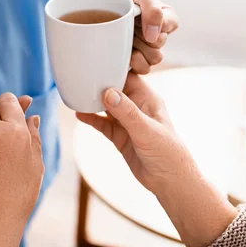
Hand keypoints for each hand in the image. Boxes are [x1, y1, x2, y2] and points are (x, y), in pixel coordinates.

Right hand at [77, 73, 191, 192]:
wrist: (170, 182)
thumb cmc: (168, 152)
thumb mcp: (146, 130)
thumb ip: (127, 112)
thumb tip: (107, 93)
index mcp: (147, 99)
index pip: (128, 77)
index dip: (113, 69)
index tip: (95, 64)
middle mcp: (136, 107)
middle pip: (114, 89)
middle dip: (98, 84)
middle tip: (80, 78)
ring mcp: (127, 122)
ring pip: (105, 107)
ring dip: (92, 102)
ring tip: (75, 95)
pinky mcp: (119, 136)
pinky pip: (102, 124)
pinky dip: (91, 119)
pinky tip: (79, 114)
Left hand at [105, 0, 178, 73]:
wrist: (92, 0)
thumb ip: (153, 9)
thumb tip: (153, 37)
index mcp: (163, 16)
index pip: (171, 24)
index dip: (157, 23)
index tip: (138, 16)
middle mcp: (157, 34)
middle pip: (161, 44)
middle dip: (142, 37)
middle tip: (127, 27)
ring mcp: (145, 49)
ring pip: (154, 59)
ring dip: (138, 50)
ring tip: (123, 40)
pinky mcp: (133, 62)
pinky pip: (142, 71)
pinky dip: (132, 64)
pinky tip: (121, 54)